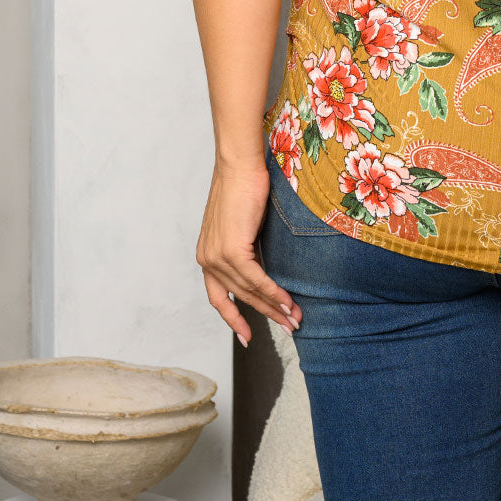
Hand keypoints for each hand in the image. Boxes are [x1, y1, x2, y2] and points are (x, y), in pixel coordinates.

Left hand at [196, 160, 302, 346]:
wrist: (239, 164)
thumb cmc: (243, 185)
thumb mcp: (242, 223)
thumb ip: (246, 247)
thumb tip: (264, 262)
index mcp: (206, 255)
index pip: (218, 297)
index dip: (233, 319)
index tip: (246, 336)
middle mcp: (207, 260)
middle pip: (238, 298)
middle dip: (265, 315)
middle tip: (289, 327)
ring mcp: (217, 255)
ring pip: (248, 292)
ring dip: (274, 307)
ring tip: (294, 318)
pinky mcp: (231, 249)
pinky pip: (255, 279)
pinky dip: (272, 293)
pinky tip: (286, 301)